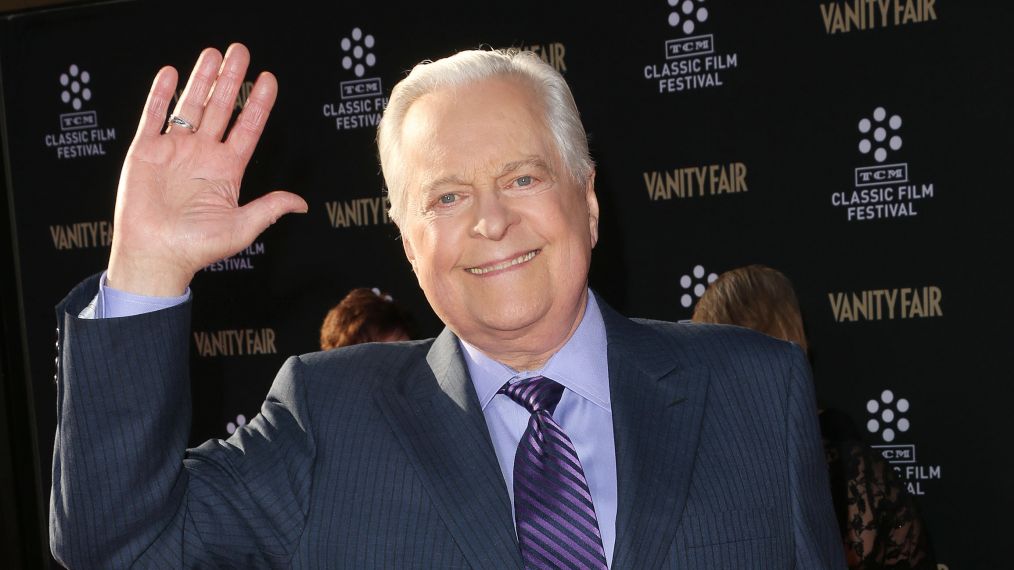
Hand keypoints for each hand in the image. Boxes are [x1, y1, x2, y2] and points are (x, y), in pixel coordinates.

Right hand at [107, 43, 306, 295]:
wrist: (155, 256)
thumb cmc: (196, 249)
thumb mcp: (241, 227)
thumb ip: (270, 208)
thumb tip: (301, 203)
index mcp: (227, 170)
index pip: (248, 127)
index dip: (258, 103)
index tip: (269, 80)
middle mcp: (203, 155)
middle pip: (221, 108)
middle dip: (231, 80)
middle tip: (241, 52)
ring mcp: (175, 150)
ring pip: (191, 106)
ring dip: (202, 80)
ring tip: (212, 54)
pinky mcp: (146, 151)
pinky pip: (154, 116)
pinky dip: (162, 95)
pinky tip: (172, 74)